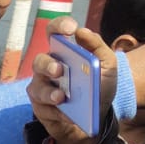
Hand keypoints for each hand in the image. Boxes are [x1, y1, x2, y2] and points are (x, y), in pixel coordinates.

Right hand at [29, 16, 117, 143]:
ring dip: (49, 93)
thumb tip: (82, 32)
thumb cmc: (99, 86)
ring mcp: (41, 88)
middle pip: (40, 61)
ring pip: (37, 88)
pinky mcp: (41, 108)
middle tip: (59, 70)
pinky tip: (68, 114)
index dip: (59, 27)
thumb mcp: (107, 66)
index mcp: (63, 52)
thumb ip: (98, 47)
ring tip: (61, 97)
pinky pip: (43, 109)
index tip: (70, 29)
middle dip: (48, 65)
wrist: (97, 116)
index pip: (54, 33)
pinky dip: (57, 112)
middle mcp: (48, 68)